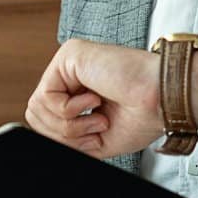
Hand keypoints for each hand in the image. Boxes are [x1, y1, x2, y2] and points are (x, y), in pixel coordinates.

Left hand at [24, 38, 162, 158]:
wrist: (161, 100)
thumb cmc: (142, 115)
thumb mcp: (94, 138)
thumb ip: (66, 137)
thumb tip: (43, 142)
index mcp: (78, 90)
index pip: (45, 118)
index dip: (62, 137)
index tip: (92, 138)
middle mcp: (71, 74)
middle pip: (36, 114)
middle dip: (63, 134)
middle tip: (95, 128)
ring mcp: (70, 62)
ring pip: (38, 107)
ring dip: (69, 124)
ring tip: (97, 117)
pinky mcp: (70, 55)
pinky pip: (46, 95)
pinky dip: (69, 110)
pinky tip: (95, 101)